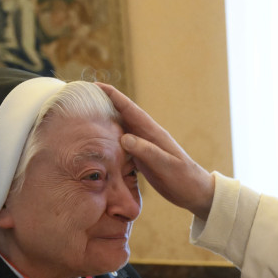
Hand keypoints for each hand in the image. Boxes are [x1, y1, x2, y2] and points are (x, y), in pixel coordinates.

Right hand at [97, 83, 215, 219]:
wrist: (196, 193)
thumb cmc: (184, 179)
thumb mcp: (166, 165)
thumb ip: (147, 152)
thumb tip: (124, 138)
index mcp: (153, 133)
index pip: (130, 109)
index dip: (113, 96)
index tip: (95, 85)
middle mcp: (147, 136)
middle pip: (122, 116)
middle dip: (103, 105)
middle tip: (81, 98)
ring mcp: (144, 147)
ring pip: (120, 130)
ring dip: (104, 123)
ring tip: (84, 118)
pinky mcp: (142, 159)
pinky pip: (122, 147)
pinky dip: (109, 142)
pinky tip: (98, 145)